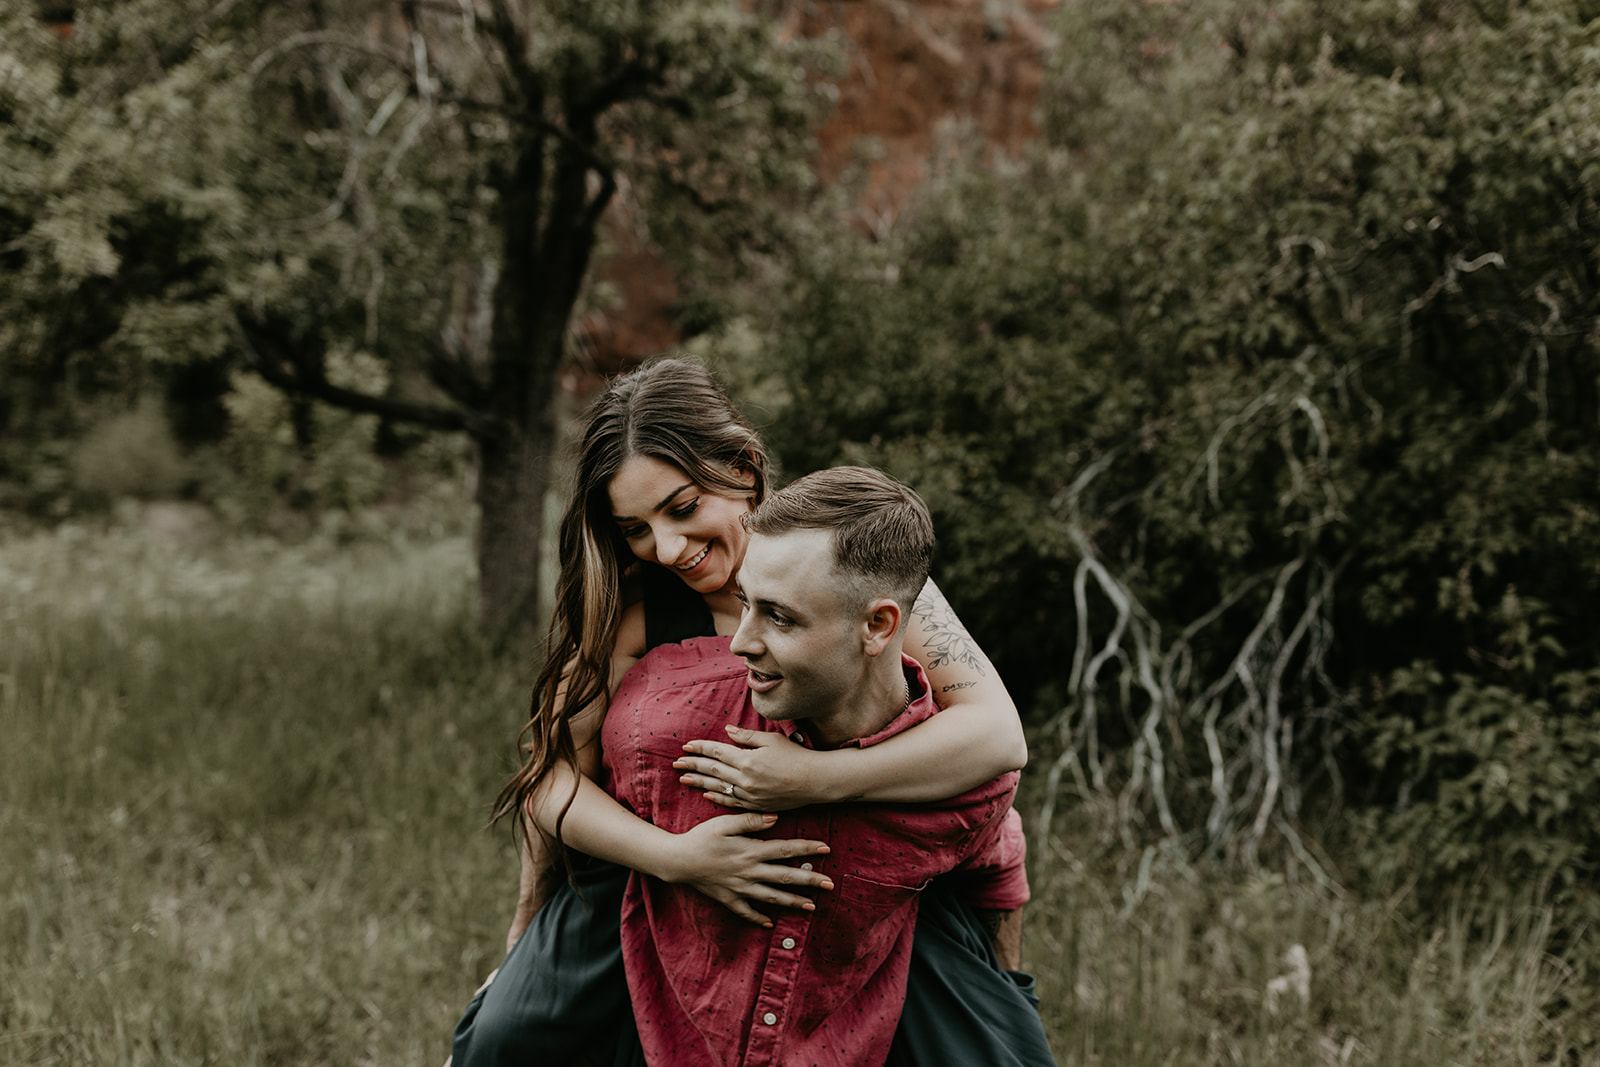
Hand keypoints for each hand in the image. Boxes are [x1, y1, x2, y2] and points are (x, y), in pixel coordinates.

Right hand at [664, 812, 832, 925]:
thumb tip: (775, 818)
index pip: (786, 849)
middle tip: (830, 885)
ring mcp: (740, 888)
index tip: (826, 849)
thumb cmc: (700, 837)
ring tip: (811, 907)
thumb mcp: (723, 823)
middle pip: (785, 876)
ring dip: (792, 902)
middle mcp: (749, 871)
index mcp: (751, 850)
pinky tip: (770, 923)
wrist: (676, 860)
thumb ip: (750, 820)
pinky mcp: (728, 899)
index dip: (807, 849)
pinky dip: (758, 918)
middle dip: (809, 880)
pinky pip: (746, 912)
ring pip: (772, 897)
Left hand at [674, 726, 834, 810]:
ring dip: (700, 782)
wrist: (816, 781)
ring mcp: (750, 794)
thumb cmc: (796, 756)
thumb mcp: (771, 740)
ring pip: (718, 787)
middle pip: (712, 770)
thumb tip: (727, 731)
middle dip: (693, 765)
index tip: (686, 746)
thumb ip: (747, 737)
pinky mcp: (756, 805)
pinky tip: (707, 795)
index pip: (717, 752)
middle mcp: (745, 779)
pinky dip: (718, 798)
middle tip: (677, 763)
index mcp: (747, 759)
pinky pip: (731, 802)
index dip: (700, 748)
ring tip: (684, 779)